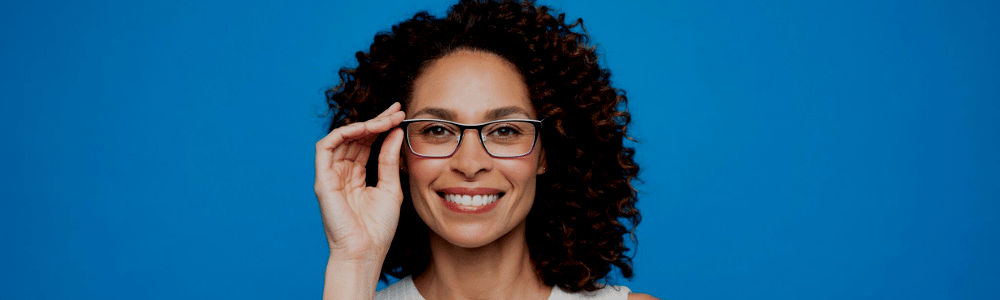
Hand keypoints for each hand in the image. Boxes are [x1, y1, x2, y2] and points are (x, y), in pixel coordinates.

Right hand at [315, 102, 405, 261]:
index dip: (382, 127)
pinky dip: (343, 133)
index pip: (367, 143)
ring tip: (386, 119)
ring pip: (342, 138)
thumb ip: (389, 161)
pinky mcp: (322, 180)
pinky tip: (364, 128)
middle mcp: (341, 173)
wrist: (366, 252)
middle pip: (356, 137)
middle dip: (376, 120)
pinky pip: (325, 147)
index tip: (401, 115)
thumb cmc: (378, 228)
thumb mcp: (390, 188)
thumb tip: (394, 132)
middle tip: (397, 110)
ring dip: (364, 124)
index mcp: (356, 176)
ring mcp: (330, 175)